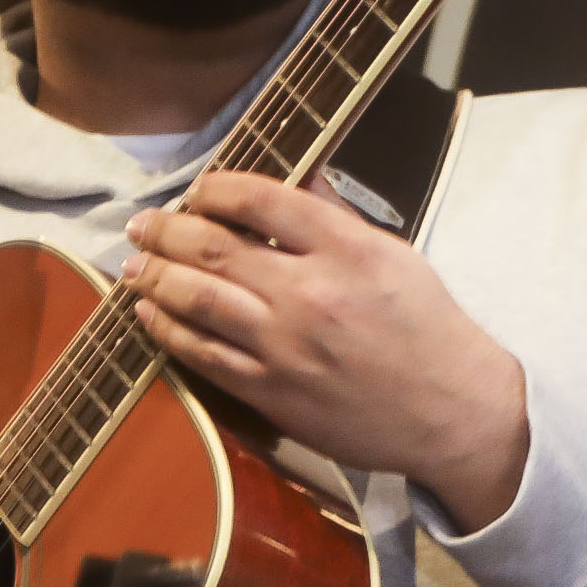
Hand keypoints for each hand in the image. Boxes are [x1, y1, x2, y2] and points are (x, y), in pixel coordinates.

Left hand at [121, 172, 527, 531]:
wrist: (453, 412)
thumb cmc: (426, 327)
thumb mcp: (393, 253)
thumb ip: (336, 215)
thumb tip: (295, 175)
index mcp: (346, 249)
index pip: (260, 199)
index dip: (215, 187)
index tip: (198, 189)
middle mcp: (310, 293)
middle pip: (215, 247)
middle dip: (166, 230)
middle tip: (142, 224)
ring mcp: (286, 346)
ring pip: (199, 299)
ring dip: (155, 276)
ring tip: (133, 264)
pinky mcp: (272, 392)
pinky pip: (204, 355)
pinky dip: (169, 330)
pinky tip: (149, 313)